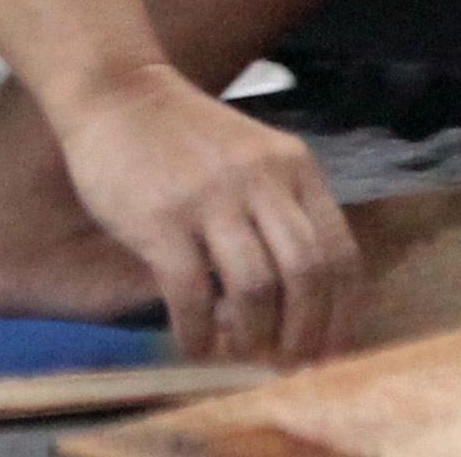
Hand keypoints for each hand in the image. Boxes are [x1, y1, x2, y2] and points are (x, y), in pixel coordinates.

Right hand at [53, 62, 360, 361]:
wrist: (120, 94)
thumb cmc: (186, 138)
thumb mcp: (253, 158)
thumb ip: (278, 211)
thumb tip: (301, 301)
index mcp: (293, 167)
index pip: (339, 251)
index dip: (340, 313)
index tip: (330, 352)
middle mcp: (261, 179)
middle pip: (306, 274)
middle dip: (304, 334)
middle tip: (288, 366)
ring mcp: (211, 198)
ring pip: (256, 288)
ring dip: (253, 337)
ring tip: (240, 355)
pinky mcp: (162, 219)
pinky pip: (192, 294)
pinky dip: (198, 333)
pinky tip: (195, 346)